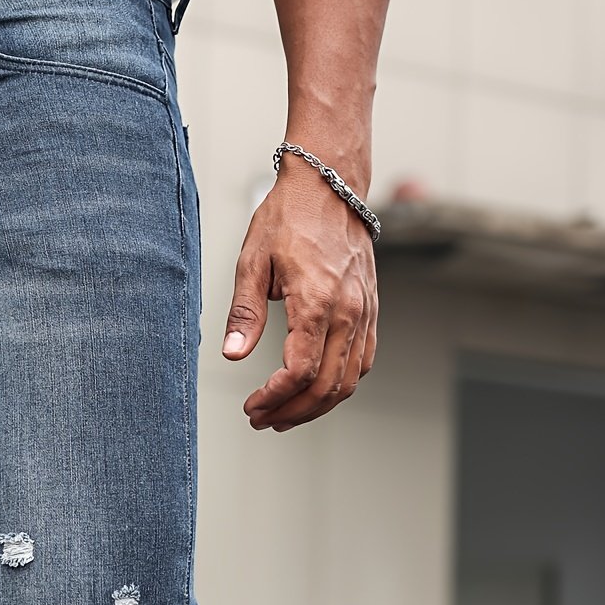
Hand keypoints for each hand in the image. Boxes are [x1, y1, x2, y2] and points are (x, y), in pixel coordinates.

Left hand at [222, 159, 376, 430]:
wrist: (330, 184)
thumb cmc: (288, 217)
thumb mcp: (252, 262)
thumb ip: (245, 314)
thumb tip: (233, 356)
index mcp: (318, 300)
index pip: (300, 370)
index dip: (274, 397)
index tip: (252, 407)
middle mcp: (349, 310)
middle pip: (326, 385)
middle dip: (292, 411)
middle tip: (262, 419)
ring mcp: (365, 311)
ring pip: (349, 380)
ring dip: (316, 406)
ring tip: (284, 414)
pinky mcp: (371, 310)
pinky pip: (362, 361)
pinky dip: (339, 384)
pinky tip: (313, 390)